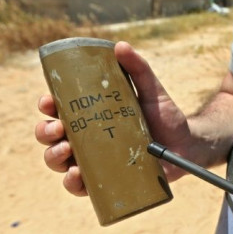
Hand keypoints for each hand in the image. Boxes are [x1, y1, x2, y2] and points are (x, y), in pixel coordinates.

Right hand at [35, 41, 190, 195]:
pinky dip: (72, 183)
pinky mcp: (105, 181)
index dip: (47, 106)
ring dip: (54, 157)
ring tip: (67, 151)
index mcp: (90, 115)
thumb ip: (138, 69)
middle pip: (51, 136)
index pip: (59, 109)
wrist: (187, 145)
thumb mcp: (152, 90)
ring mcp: (93, 161)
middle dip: (45, 132)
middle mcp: (86, 138)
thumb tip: (121, 46)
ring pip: (58, 161)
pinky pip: (80, 187)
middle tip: (58, 129)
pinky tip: (76, 175)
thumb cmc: (166, 117)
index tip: (48, 102)